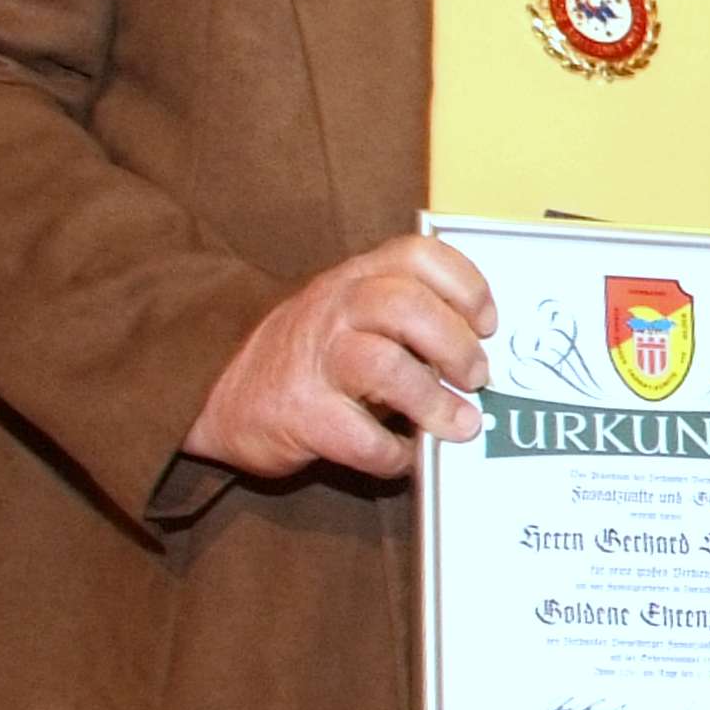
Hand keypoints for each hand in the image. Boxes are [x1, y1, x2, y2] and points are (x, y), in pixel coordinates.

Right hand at [182, 233, 496, 480]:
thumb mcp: (351, 315)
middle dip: (455, 345)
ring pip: (384, 365)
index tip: (487, 322)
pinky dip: (392, 452)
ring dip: (432, 399)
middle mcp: (334, 309)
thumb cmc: (309, 357)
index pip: (417, 255)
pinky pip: (360, 436)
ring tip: (458, 422)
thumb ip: (407, 317)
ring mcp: (314, 360)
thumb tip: (481, 351)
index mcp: (355, 279)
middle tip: (476, 377)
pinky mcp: (301, 414)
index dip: (464, 285)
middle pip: (406, 306)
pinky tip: (402, 454)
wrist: (222, 398)